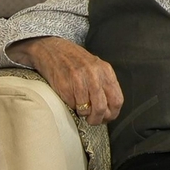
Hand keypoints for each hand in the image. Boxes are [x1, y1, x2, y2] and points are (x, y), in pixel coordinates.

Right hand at [7, 36, 123, 124]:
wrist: (52, 50)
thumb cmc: (76, 60)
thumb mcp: (96, 67)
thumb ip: (105, 84)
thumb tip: (111, 108)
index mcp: (105, 70)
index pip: (117, 99)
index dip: (113, 113)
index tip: (108, 117)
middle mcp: (94, 75)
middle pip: (102, 108)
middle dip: (98, 119)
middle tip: (94, 120)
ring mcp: (79, 81)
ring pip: (87, 110)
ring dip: (85, 114)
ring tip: (82, 109)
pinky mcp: (65, 86)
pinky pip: (73, 105)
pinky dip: (73, 107)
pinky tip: (72, 100)